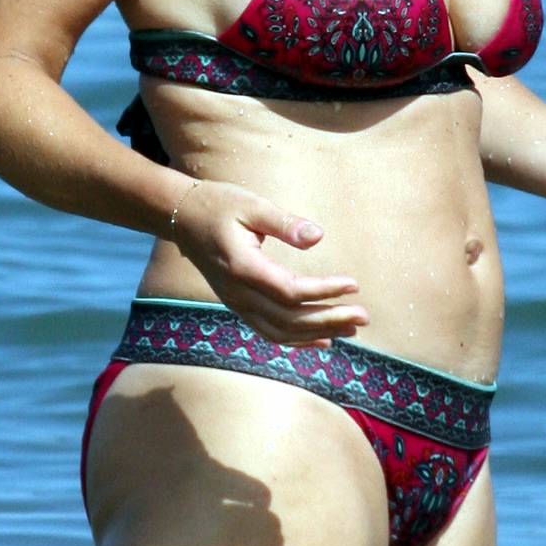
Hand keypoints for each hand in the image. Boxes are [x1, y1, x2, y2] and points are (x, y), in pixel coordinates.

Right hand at [167, 180, 369, 347]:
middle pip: (289, 319)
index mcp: (243, 268)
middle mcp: (238, 294)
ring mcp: (236, 304)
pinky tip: (323, 341)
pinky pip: (269, 332)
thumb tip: (317, 236)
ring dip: (317, 334)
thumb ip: (284, 223)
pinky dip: (297, 340)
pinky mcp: (238, 305)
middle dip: (329, 320)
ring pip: (280, 332)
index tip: (353, 285)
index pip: (291, 291)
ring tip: (351, 329)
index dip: (324, 292)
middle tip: (364, 316)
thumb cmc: (219, 205)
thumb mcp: (252, 205)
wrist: (182, 217)